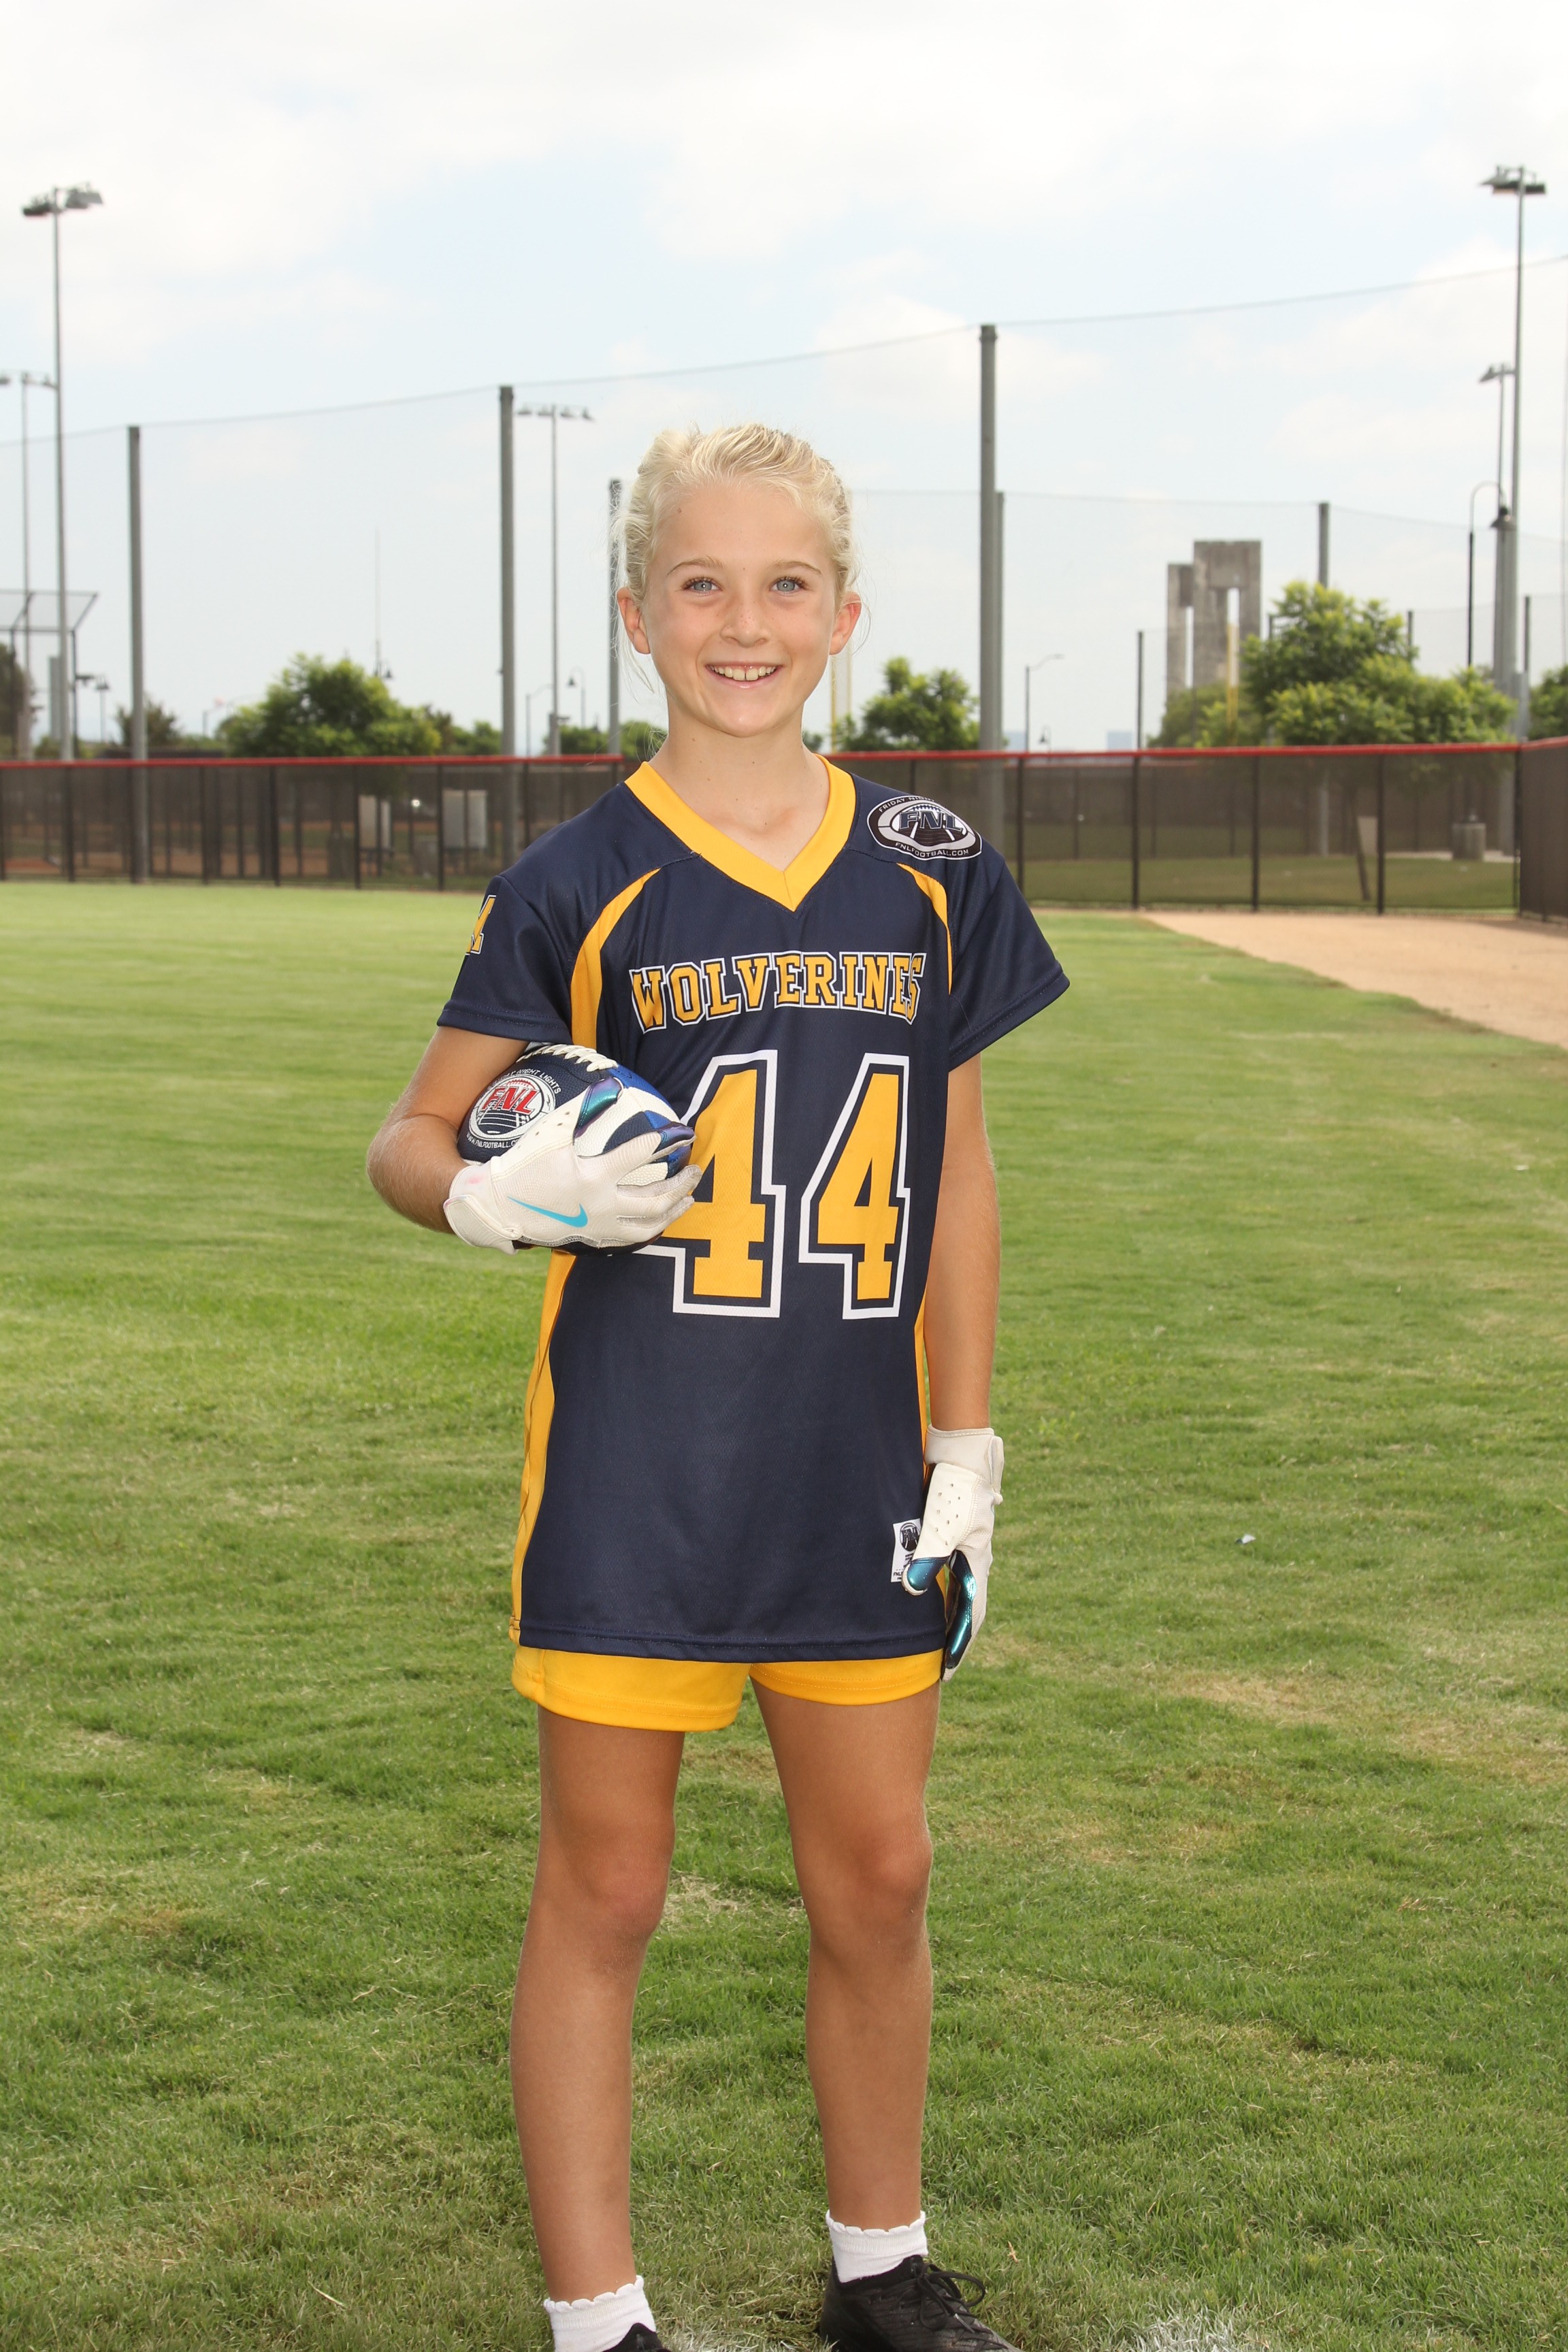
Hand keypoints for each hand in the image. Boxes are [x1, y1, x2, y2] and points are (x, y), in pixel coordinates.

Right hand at [444, 1092, 699, 1253]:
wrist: (499, 1208)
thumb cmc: (523, 1166)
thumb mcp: (550, 1133)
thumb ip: (582, 1110)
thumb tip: (610, 1086)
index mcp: (594, 1176)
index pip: (640, 1154)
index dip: (666, 1140)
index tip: (683, 1133)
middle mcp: (603, 1205)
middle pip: (656, 1196)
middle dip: (682, 1182)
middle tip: (697, 1169)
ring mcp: (600, 1227)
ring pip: (650, 1224)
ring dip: (675, 1210)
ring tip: (689, 1198)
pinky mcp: (594, 1240)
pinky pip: (632, 1239)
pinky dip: (653, 1229)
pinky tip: (662, 1220)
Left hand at [900, 1427, 1002, 1677]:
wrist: (964, 1453)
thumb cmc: (955, 1489)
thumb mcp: (940, 1526)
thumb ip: (926, 1558)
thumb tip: (913, 1592)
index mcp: (978, 1563)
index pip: (970, 1615)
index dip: (958, 1644)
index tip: (948, 1671)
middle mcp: (975, 1559)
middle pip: (967, 1606)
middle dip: (955, 1636)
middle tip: (943, 1664)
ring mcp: (966, 1547)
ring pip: (959, 1590)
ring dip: (949, 1615)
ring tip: (936, 1639)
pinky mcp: (953, 1533)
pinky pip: (950, 1572)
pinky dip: (942, 1591)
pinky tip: (929, 1597)